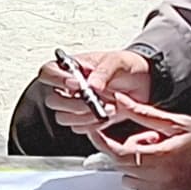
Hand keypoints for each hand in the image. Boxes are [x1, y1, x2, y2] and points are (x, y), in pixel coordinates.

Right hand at [36, 45, 154, 137]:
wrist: (142, 82)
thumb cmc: (125, 66)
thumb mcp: (117, 61)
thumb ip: (104, 71)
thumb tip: (91, 84)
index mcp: (70, 68)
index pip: (47, 72)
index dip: (56, 79)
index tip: (77, 83)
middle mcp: (68, 88)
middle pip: (53, 100)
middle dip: (73, 103)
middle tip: (94, 100)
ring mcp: (75, 105)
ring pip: (63, 117)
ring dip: (84, 116)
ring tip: (107, 107)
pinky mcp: (85, 119)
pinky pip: (79, 128)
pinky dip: (93, 124)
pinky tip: (107, 116)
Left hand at [98, 112, 190, 189]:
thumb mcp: (180, 122)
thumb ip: (145, 114)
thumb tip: (120, 101)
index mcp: (162, 159)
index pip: (117, 153)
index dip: (103, 141)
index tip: (98, 131)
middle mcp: (162, 182)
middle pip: (123, 168)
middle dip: (129, 151)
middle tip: (151, 137)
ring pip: (134, 182)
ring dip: (139, 167)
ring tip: (164, 152)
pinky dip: (150, 181)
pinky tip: (170, 167)